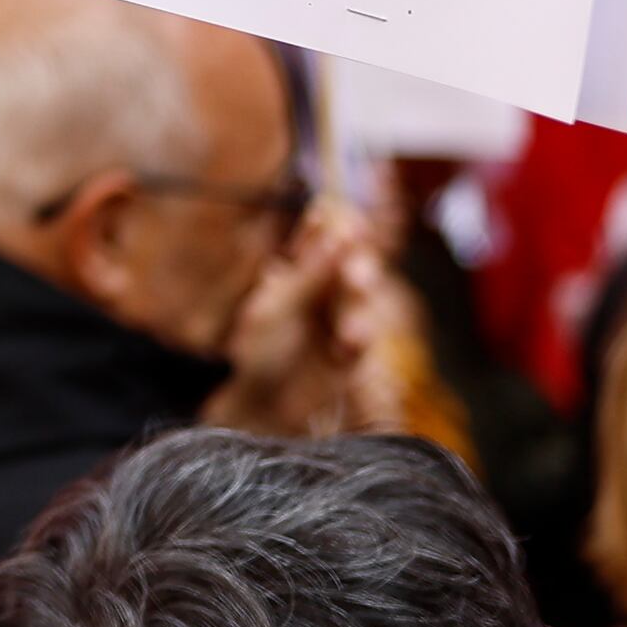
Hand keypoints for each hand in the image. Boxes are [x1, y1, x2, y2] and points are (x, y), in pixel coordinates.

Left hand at [208, 202, 392, 436]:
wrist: (261, 405)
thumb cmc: (260, 349)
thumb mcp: (273, 308)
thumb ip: (307, 274)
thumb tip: (338, 231)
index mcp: (303, 265)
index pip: (326, 232)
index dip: (338, 223)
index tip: (346, 221)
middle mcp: (329, 286)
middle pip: (355, 262)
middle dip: (359, 265)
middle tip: (354, 274)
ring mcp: (345, 317)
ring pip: (364, 300)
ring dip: (360, 306)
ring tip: (347, 325)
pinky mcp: (356, 353)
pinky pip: (366, 340)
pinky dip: (358, 341)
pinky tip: (347, 345)